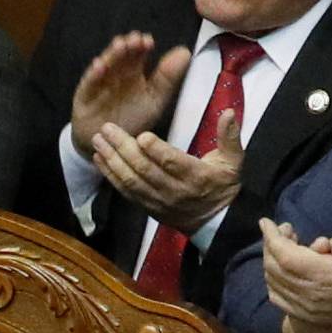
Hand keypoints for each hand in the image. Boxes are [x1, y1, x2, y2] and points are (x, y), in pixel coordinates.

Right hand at [68, 32, 189, 157]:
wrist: (109, 143)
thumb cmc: (133, 119)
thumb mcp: (154, 100)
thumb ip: (168, 78)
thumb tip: (185, 52)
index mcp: (134, 72)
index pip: (138, 54)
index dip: (143, 46)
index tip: (148, 41)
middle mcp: (116, 74)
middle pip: (121, 56)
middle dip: (128, 46)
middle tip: (135, 39)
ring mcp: (100, 83)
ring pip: (106, 65)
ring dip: (112, 55)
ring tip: (120, 45)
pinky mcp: (85, 95)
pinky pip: (89, 83)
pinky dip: (94, 74)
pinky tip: (100, 66)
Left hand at [90, 110, 244, 234]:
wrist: (215, 221)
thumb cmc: (222, 184)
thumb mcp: (233, 160)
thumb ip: (230, 136)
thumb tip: (229, 112)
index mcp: (196, 176)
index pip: (173, 163)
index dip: (156, 150)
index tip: (141, 135)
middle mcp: (174, 190)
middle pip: (145, 170)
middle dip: (123, 149)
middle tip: (107, 129)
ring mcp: (158, 200)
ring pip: (131, 181)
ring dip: (111, 161)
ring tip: (98, 141)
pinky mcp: (147, 206)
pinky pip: (126, 192)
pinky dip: (111, 175)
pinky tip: (99, 159)